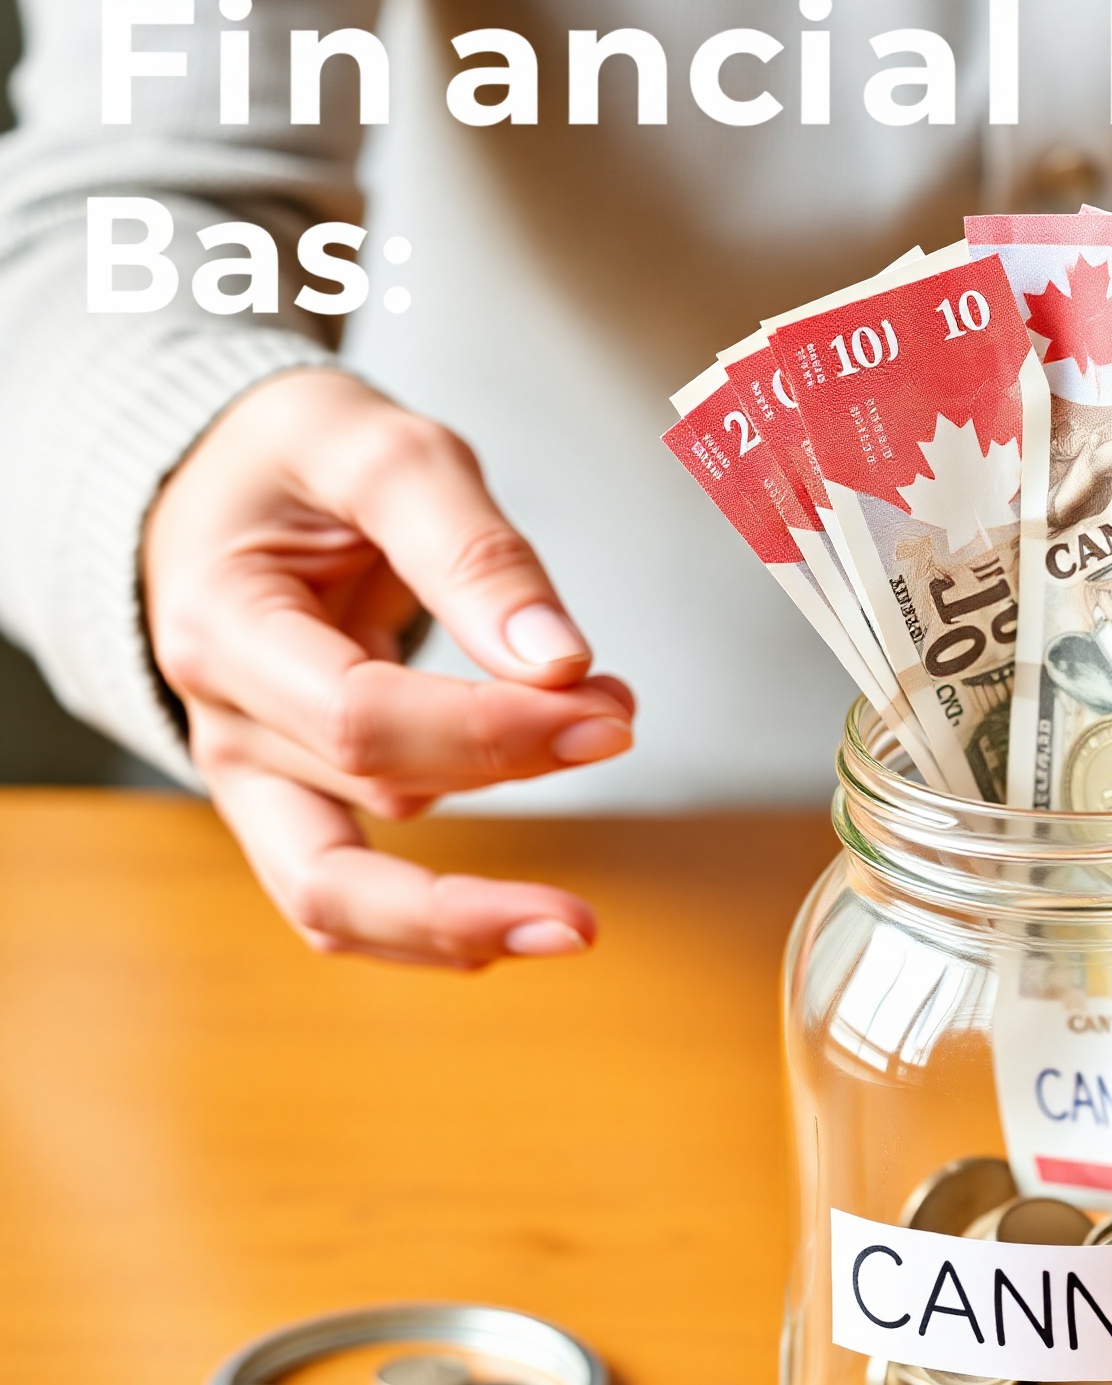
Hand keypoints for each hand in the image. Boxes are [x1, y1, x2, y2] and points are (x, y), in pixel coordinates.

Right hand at [144, 370, 634, 967]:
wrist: (222, 493)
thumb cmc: (296, 464)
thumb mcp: (379, 450)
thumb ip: (471, 550)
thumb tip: (558, 664)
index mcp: (222, 622)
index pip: (362, 716)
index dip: (491, 730)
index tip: (603, 708)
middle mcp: (222, 721)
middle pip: (368, 798)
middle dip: (506, 781)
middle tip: (616, 739)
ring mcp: (250, 781)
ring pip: (339, 896)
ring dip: (471, 905)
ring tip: (579, 912)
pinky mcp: (289, 812)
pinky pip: (341, 909)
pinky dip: (428, 934)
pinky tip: (518, 931)